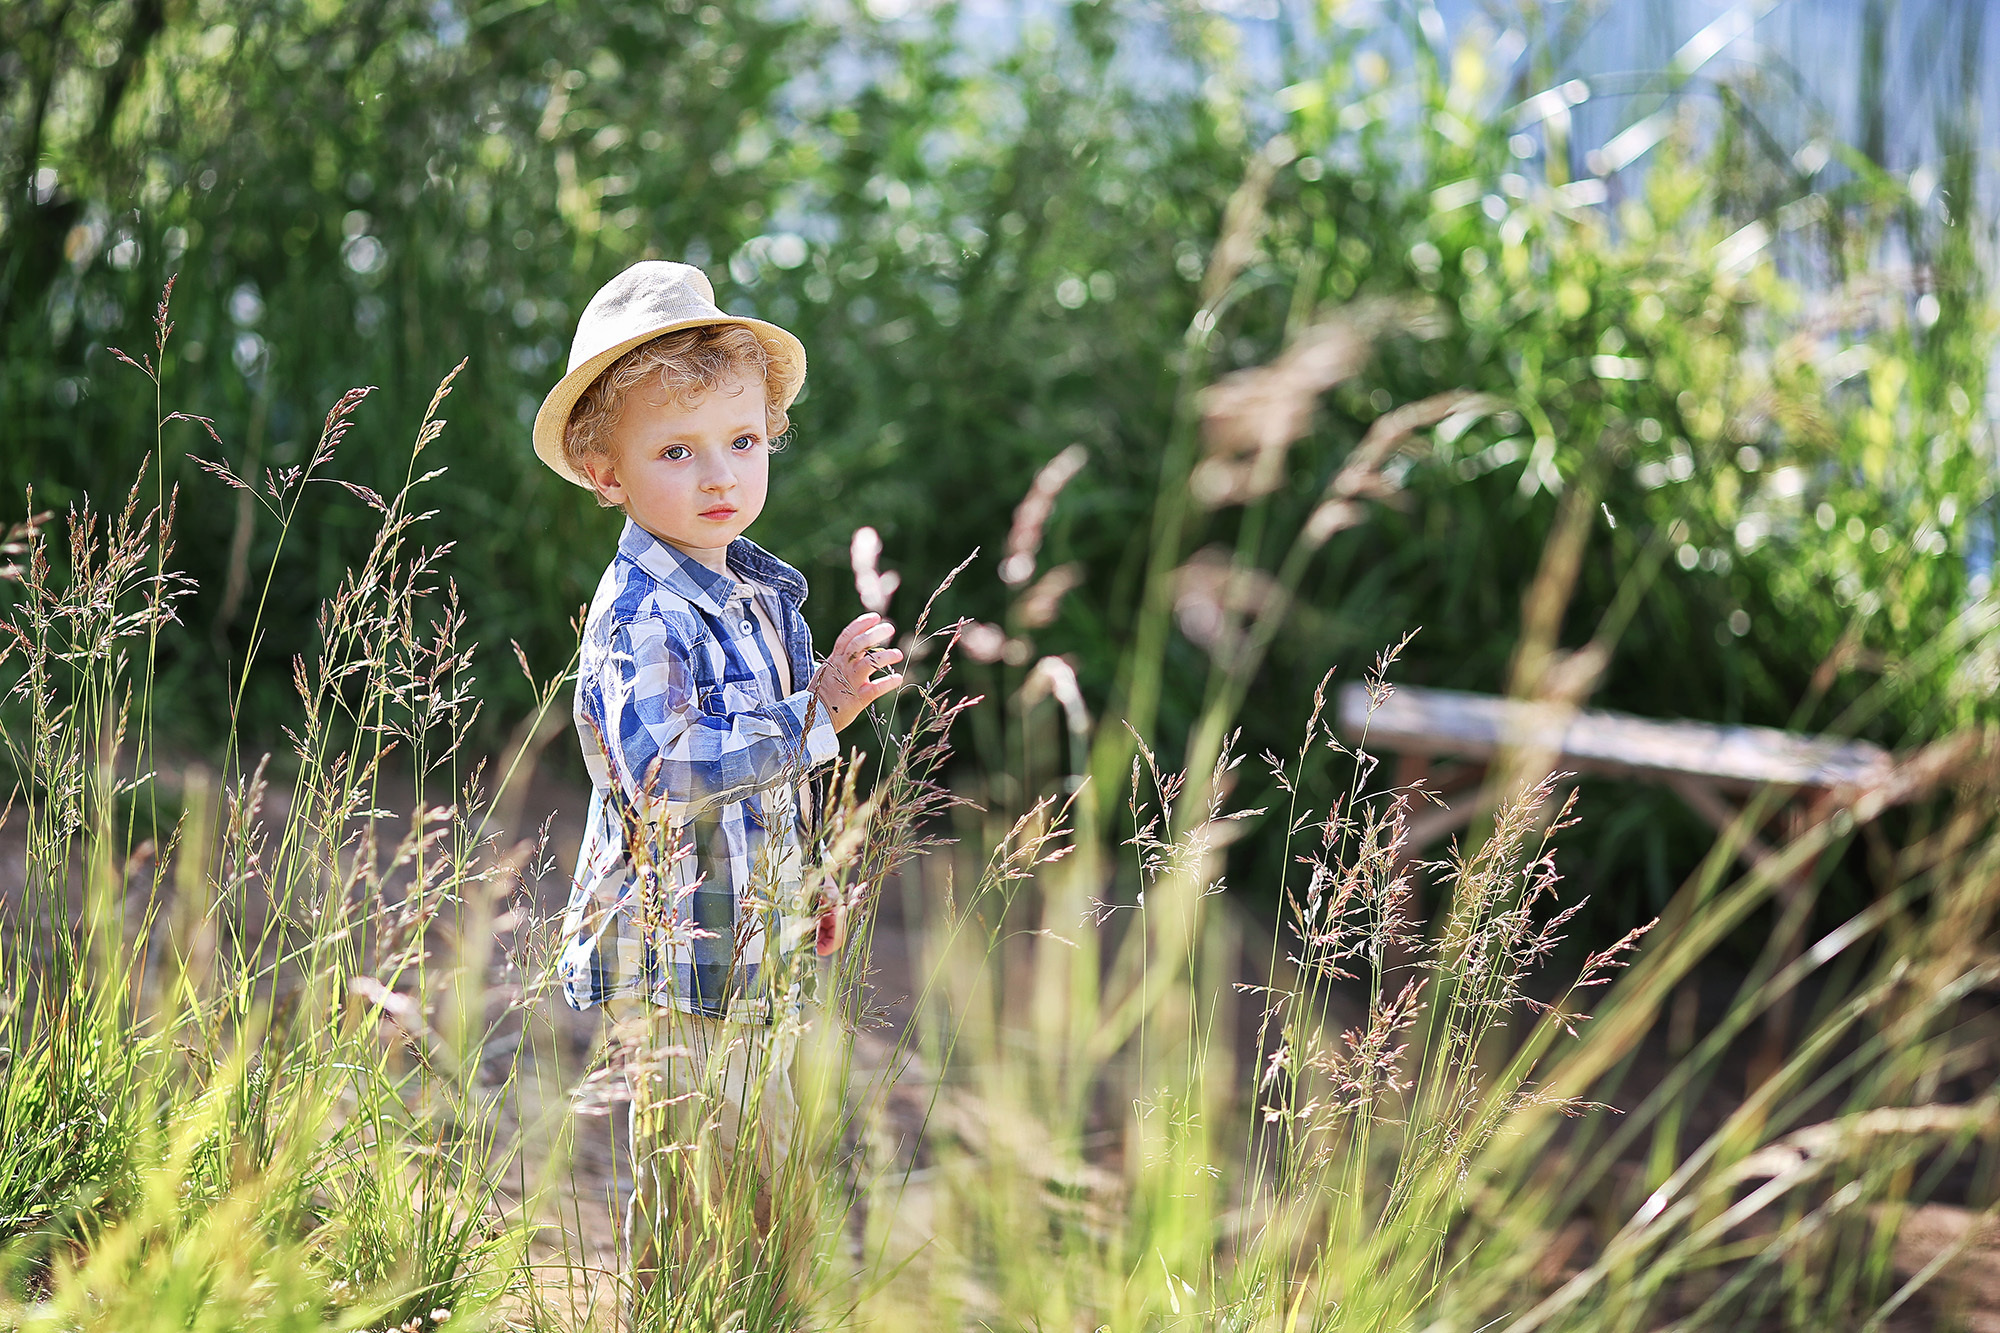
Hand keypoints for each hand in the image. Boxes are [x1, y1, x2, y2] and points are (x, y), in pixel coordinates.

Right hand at [811, 613, 904, 731]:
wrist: (811, 719)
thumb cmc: (818, 697)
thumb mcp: (825, 673)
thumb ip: (838, 662)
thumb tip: (850, 653)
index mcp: (834, 660)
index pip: (847, 636)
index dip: (861, 624)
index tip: (875, 617)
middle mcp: (842, 668)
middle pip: (860, 644)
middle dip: (876, 633)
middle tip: (890, 628)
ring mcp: (851, 682)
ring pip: (870, 663)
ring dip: (886, 656)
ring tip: (898, 654)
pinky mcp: (859, 699)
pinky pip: (877, 688)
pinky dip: (889, 682)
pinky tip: (898, 678)